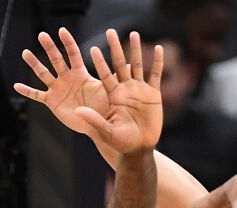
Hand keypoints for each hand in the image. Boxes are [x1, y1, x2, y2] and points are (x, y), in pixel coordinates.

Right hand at [14, 28, 109, 136]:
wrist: (96, 123)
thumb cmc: (104, 106)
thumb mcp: (108, 90)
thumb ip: (114, 77)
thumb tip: (131, 64)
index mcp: (80, 73)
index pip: (73, 54)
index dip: (68, 43)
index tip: (62, 31)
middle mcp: (67, 78)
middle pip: (56, 59)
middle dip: (49, 48)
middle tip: (42, 35)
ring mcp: (58, 89)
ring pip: (43, 74)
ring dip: (34, 64)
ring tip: (25, 53)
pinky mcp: (52, 101)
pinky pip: (37, 95)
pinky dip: (27, 91)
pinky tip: (16, 86)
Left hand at [77, 29, 163, 153]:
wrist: (140, 147)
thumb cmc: (121, 142)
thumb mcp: (106, 132)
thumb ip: (94, 120)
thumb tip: (78, 110)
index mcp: (113, 96)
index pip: (105, 75)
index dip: (100, 62)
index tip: (92, 48)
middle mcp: (125, 89)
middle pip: (119, 64)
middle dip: (115, 48)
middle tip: (110, 31)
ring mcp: (139, 90)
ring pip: (137, 65)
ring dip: (136, 50)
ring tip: (134, 33)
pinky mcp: (153, 94)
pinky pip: (156, 75)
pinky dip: (157, 62)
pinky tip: (158, 48)